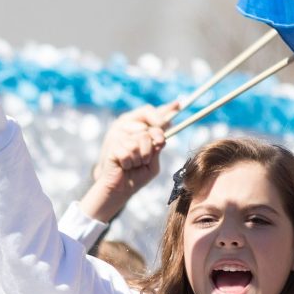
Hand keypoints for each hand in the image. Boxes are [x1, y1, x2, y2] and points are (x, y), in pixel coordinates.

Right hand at [79, 102, 179, 221]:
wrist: (120, 190)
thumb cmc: (137, 177)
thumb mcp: (153, 163)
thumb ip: (156, 149)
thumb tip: (160, 136)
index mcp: (145, 137)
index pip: (157, 121)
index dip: (168, 110)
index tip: (179, 104)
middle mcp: (133, 134)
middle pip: (149, 133)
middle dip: (150, 150)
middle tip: (144, 161)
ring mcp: (122, 140)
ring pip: (139, 142)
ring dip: (139, 159)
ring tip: (132, 165)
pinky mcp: (114, 148)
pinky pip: (128, 151)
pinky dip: (129, 163)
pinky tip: (123, 166)